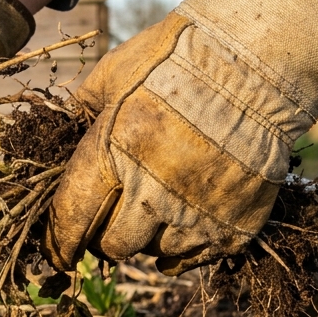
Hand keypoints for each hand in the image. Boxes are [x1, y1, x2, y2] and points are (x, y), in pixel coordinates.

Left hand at [43, 0, 317, 274]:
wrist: (258, 58)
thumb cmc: (180, 57)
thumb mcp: (116, 71)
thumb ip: (83, 106)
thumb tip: (60, 129)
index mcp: (114, 151)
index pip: (73, 218)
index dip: (60, 241)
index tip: (59, 250)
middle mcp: (152, 189)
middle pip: (113, 246)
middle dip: (104, 238)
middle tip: (110, 222)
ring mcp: (196, 209)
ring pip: (153, 254)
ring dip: (146, 238)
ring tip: (153, 211)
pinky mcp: (234, 222)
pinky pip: (193, 259)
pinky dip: (181, 250)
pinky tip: (178, 229)